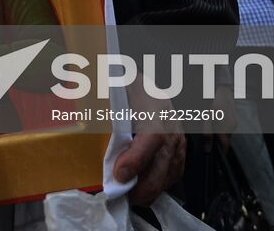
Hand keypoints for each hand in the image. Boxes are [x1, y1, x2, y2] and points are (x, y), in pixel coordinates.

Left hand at [114, 84, 185, 205]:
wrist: (152, 78)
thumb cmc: (132, 86)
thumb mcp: (119, 93)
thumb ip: (107, 111)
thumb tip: (91, 128)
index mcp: (155, 112)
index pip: (152, 138)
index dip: (135, 161)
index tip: (118, 176)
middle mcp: (171, 129)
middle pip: (160, 168)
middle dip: (139, 189)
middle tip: (120, 196)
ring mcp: (179, 142)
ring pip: (167, 176)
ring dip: (148, 191)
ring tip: (130, 196)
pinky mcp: (182, 151)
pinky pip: (174, 174)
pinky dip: (159, 185)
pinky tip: (146, 188)